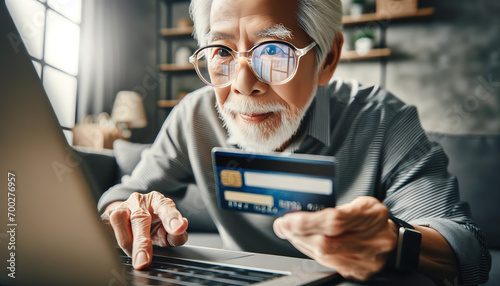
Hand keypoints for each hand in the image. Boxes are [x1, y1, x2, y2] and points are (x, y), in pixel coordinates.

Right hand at [101, 191, 188, 268]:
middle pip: (140, 218)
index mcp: (157, 201)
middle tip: (143, 261)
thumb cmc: (152, 224)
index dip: (172, 217)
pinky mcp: (105, 216)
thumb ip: (176, 235)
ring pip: (120, 222)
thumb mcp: (167, 230)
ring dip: (127, 243)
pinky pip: (104, 228)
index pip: (165, 206)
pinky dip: (109, 240)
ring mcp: (121, 207)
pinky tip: (112, 248)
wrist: (130, 216)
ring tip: (134, 253)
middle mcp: (139, 201)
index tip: (179, 228)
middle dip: (142, 242)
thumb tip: (179, 233)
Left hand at [273, 196, 396, 280]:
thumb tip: (305, 211)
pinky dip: (312, 253)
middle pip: (326, 242)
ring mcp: (366, 260)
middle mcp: (371, 240)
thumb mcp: (361, 202)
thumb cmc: (375, 218)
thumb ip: (336, 207)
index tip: (288, 220)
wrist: (397, 241)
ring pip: (325, 256)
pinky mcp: (360, 272)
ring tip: (290, 233)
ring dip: (302, 244)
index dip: (308, 222)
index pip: (335, 221)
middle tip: (283, 226)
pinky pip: (330, 265)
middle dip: (299, 234)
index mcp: (372, 216)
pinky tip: (304, 244)